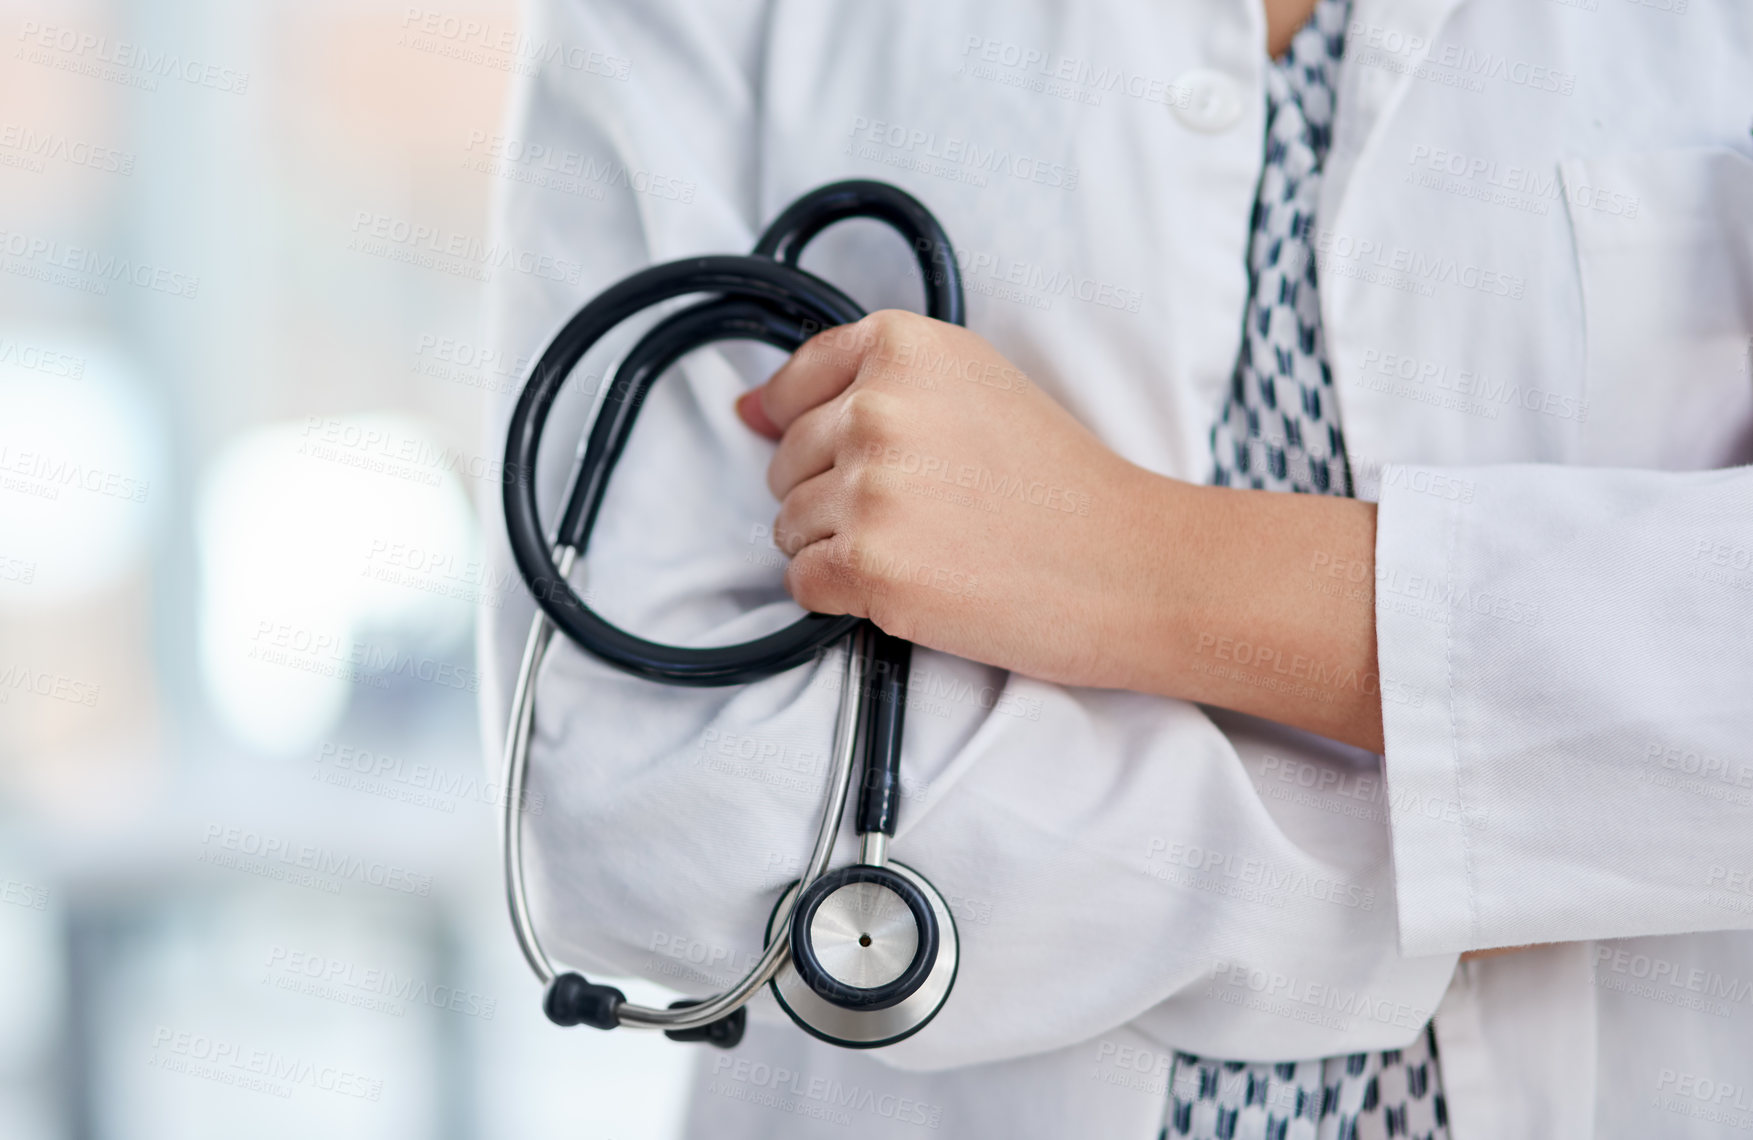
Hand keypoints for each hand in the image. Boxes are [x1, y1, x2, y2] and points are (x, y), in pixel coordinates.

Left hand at [736, 310, 1161, 689]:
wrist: (1131, 565)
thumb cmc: (1061, 483)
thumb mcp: (971, 386)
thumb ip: (863, 385)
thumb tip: (746, 410)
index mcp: (903, 344)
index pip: (795, 385)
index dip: (820, 434)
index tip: (863, 459)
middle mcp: (878, 406)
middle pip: (788, 461)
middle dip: (835, 495)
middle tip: (925, 513)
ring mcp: (870, 486)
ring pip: (788, 526)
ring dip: (842, 548)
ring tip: (928, 548)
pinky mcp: (868, 564)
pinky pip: (802, 582)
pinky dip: (843, 595)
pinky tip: (916, 583)